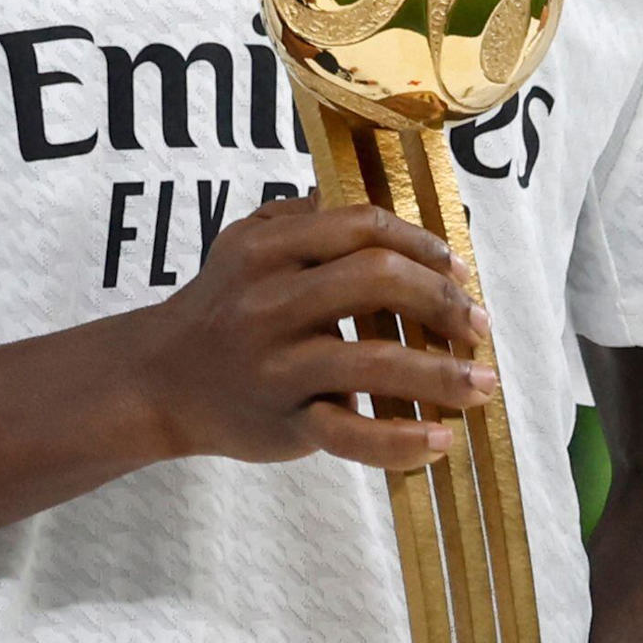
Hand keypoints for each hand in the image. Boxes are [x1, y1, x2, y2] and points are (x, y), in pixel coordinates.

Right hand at [125, 197, 489, 471]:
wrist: (160, 381)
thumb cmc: (220, 306)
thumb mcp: (245, 243)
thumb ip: (304, 217)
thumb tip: (382, 202)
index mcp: (268, 249)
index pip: (362, 227)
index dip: (422, 244)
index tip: (457, 270)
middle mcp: (270, 301)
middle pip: (376, 281)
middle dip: (443, 301)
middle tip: (478, 326)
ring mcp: (277, 365)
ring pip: (374, 361)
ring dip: (442, 374)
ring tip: (482, 384)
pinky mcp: (284, 420)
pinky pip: (351, 433)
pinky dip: (401, 441)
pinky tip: (440, 440)